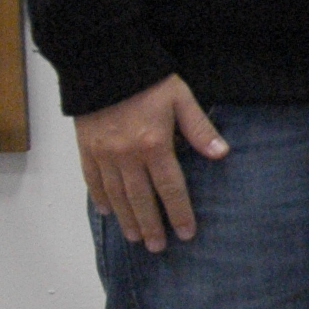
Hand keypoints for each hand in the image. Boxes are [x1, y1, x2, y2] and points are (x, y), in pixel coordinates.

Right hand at [76, 74, 227, 250]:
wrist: (103, 60)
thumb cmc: (147, 79)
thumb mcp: (181, 98)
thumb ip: (200, 129)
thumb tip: (222, 154)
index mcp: (154, 144)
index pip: (170, 188)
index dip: (179, 213)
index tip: (186, 234)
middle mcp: (127, 155)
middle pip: (141, 199)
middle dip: (151, 226)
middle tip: (158, 248)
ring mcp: (103, 153)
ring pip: (116, 195)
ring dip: (127, 219)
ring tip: (135, 238)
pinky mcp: (86, 147)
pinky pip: (92, 179)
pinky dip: (99, 198)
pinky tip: (107, 212)